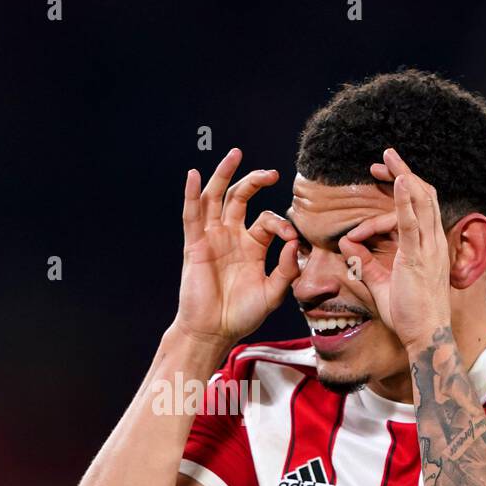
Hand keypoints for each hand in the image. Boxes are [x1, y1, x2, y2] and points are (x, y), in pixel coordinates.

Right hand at [172, 148, 299, 347]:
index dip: (283, 225)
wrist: (214, 331)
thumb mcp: (273, 293)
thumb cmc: (242, 315)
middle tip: (272, 173)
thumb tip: (293, 242)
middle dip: (255, 181)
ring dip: (224, 175)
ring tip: (235, 154)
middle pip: (240, 197)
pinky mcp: (195, 245)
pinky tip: (194, 175)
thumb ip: (286, 269)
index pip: (268, 220)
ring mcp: (212, 238)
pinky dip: (191, 194)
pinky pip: (192, 216)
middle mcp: (231, 236)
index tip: (292, 240)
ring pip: (216, 198)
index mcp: (252, 246)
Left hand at [338, 147, 450, 350]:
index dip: (403, 187)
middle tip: (384, 156)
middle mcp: (432, 243)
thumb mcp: (381, 283)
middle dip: (403, 173)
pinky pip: (412, 223)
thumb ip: (365, 262)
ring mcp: (428, 248)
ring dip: (404, 176)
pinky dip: (405, 200)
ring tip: (389, 157)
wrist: (426, 336)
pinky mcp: (418, 258)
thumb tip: (347, 244)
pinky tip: (398, 181)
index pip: (419, 207)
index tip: (384, 176)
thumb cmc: (409, 314)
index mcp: (426, 247)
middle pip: (422, 196)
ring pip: (420, 202)